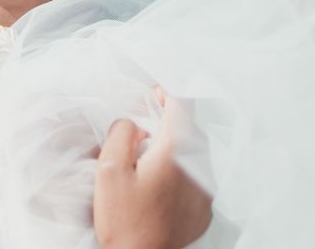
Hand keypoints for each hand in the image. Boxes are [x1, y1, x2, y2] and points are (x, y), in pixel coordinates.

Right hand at [93, 93, 211, 248]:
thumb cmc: (124, 220)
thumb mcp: (109, 168)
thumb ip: (122, 132)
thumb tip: (135, 125)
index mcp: (177, 149)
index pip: (183, 101)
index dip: (165, 93)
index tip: (149, 100)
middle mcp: (199, 165)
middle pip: (188, 124)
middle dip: (164, 120)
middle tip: (138, 133)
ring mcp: (206, 187)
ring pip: (193, 149)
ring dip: (171, 146)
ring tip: (145, 161)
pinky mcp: (204, 206)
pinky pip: (195, 174)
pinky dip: (178, 170)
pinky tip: (156, 185)